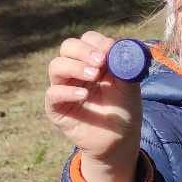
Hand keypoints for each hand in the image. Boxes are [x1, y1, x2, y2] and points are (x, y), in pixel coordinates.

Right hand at [46, 31, 143, 181]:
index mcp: (93, 61)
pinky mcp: (55, 107)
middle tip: (100, 62)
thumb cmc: (124, 110)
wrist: (119, 140)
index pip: (87, 40)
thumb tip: (116, 47)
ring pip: (56, 66)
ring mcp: (64, 87)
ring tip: (94, 75)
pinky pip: (53, 93)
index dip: (97, 42)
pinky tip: (83, 95)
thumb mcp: (129, 86)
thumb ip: (124, 66)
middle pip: (68, 47)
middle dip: (84, 51)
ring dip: (75, 67)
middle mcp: (75, 70)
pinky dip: (67, 91)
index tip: (110, 50)